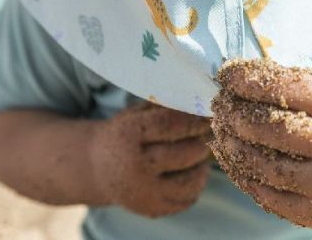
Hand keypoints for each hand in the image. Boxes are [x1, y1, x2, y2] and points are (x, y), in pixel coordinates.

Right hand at [90, 102, 211, 217]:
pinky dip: (196, 185)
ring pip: (189, 182)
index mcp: (128, 135)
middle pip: (183, 154)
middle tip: (213, 133)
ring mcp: (143, 192)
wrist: (98, 168)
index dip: (194, 119)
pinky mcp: (151, 209)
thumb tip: (199, 102)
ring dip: (203, 166)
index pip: (170, 125)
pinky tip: (195, 170)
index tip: (209, 114)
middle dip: (203, 142)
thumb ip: (163, 107)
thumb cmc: (124, 133)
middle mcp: (134, 166)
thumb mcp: (135, 114)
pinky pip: (186, 200)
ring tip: (204, 153)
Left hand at [210, 59, 311, 228]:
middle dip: (236, 113)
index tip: (226, 73)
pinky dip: (240, 172)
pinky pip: (267, 194)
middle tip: (219, 102)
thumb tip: (234, 78)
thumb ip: (293, 88)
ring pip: (266, 165)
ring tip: (219, 126)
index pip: (289, 89)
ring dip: (232, 143)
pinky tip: (228, 154)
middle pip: (274, 129)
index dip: (250, 80)